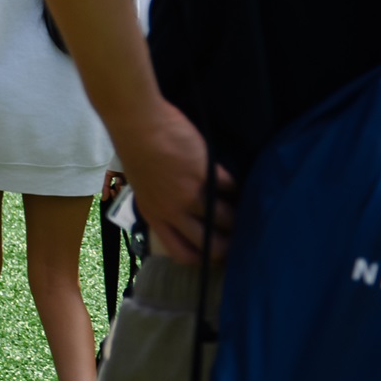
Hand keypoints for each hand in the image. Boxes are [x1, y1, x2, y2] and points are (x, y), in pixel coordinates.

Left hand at [111, 99, 235, 265]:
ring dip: (239, 215)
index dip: (202, 257)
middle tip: (239, 235)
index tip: (214, 252)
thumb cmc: (135, 150)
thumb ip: (162, 204)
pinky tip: (237, 183)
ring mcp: (190, 193)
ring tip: (245, 209)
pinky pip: (231, 187)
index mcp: (154, 215)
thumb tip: (183, 216)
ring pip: (226, 218)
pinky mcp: (206, 172)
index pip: (182, 253)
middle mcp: (173, 210)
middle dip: (229, 244)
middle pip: (211, 244)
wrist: (136, 123)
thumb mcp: (143, 187)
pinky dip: (237, 187)